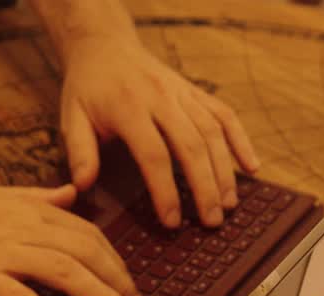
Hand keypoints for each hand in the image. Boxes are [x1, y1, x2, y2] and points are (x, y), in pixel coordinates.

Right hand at [0, 182, 140, 295]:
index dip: (115, 260)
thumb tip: (71, 193)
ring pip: (66, 271)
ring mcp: (1, 252)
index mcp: (30, 209)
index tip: (129, 282)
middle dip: (119, 281)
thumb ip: (37, 197)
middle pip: (87, 252)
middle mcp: (23, 227)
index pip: (87, 233)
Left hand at [58, 33, 259, 228]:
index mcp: (128, 107)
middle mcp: (161, 97)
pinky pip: (224, 114)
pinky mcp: (195, 91)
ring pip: (213, 131)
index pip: (154, 154)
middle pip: (191, 145)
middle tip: (211, 221)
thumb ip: (79, 151)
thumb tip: (82, 186)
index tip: (172, 222)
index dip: (165, 191)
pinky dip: (241, 140)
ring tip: (228, 205)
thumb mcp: (71, 117)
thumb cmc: (88, 88)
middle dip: (205, 187)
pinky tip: (251, 167)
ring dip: (225, 170)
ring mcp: (182, 92)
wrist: (105, 45)